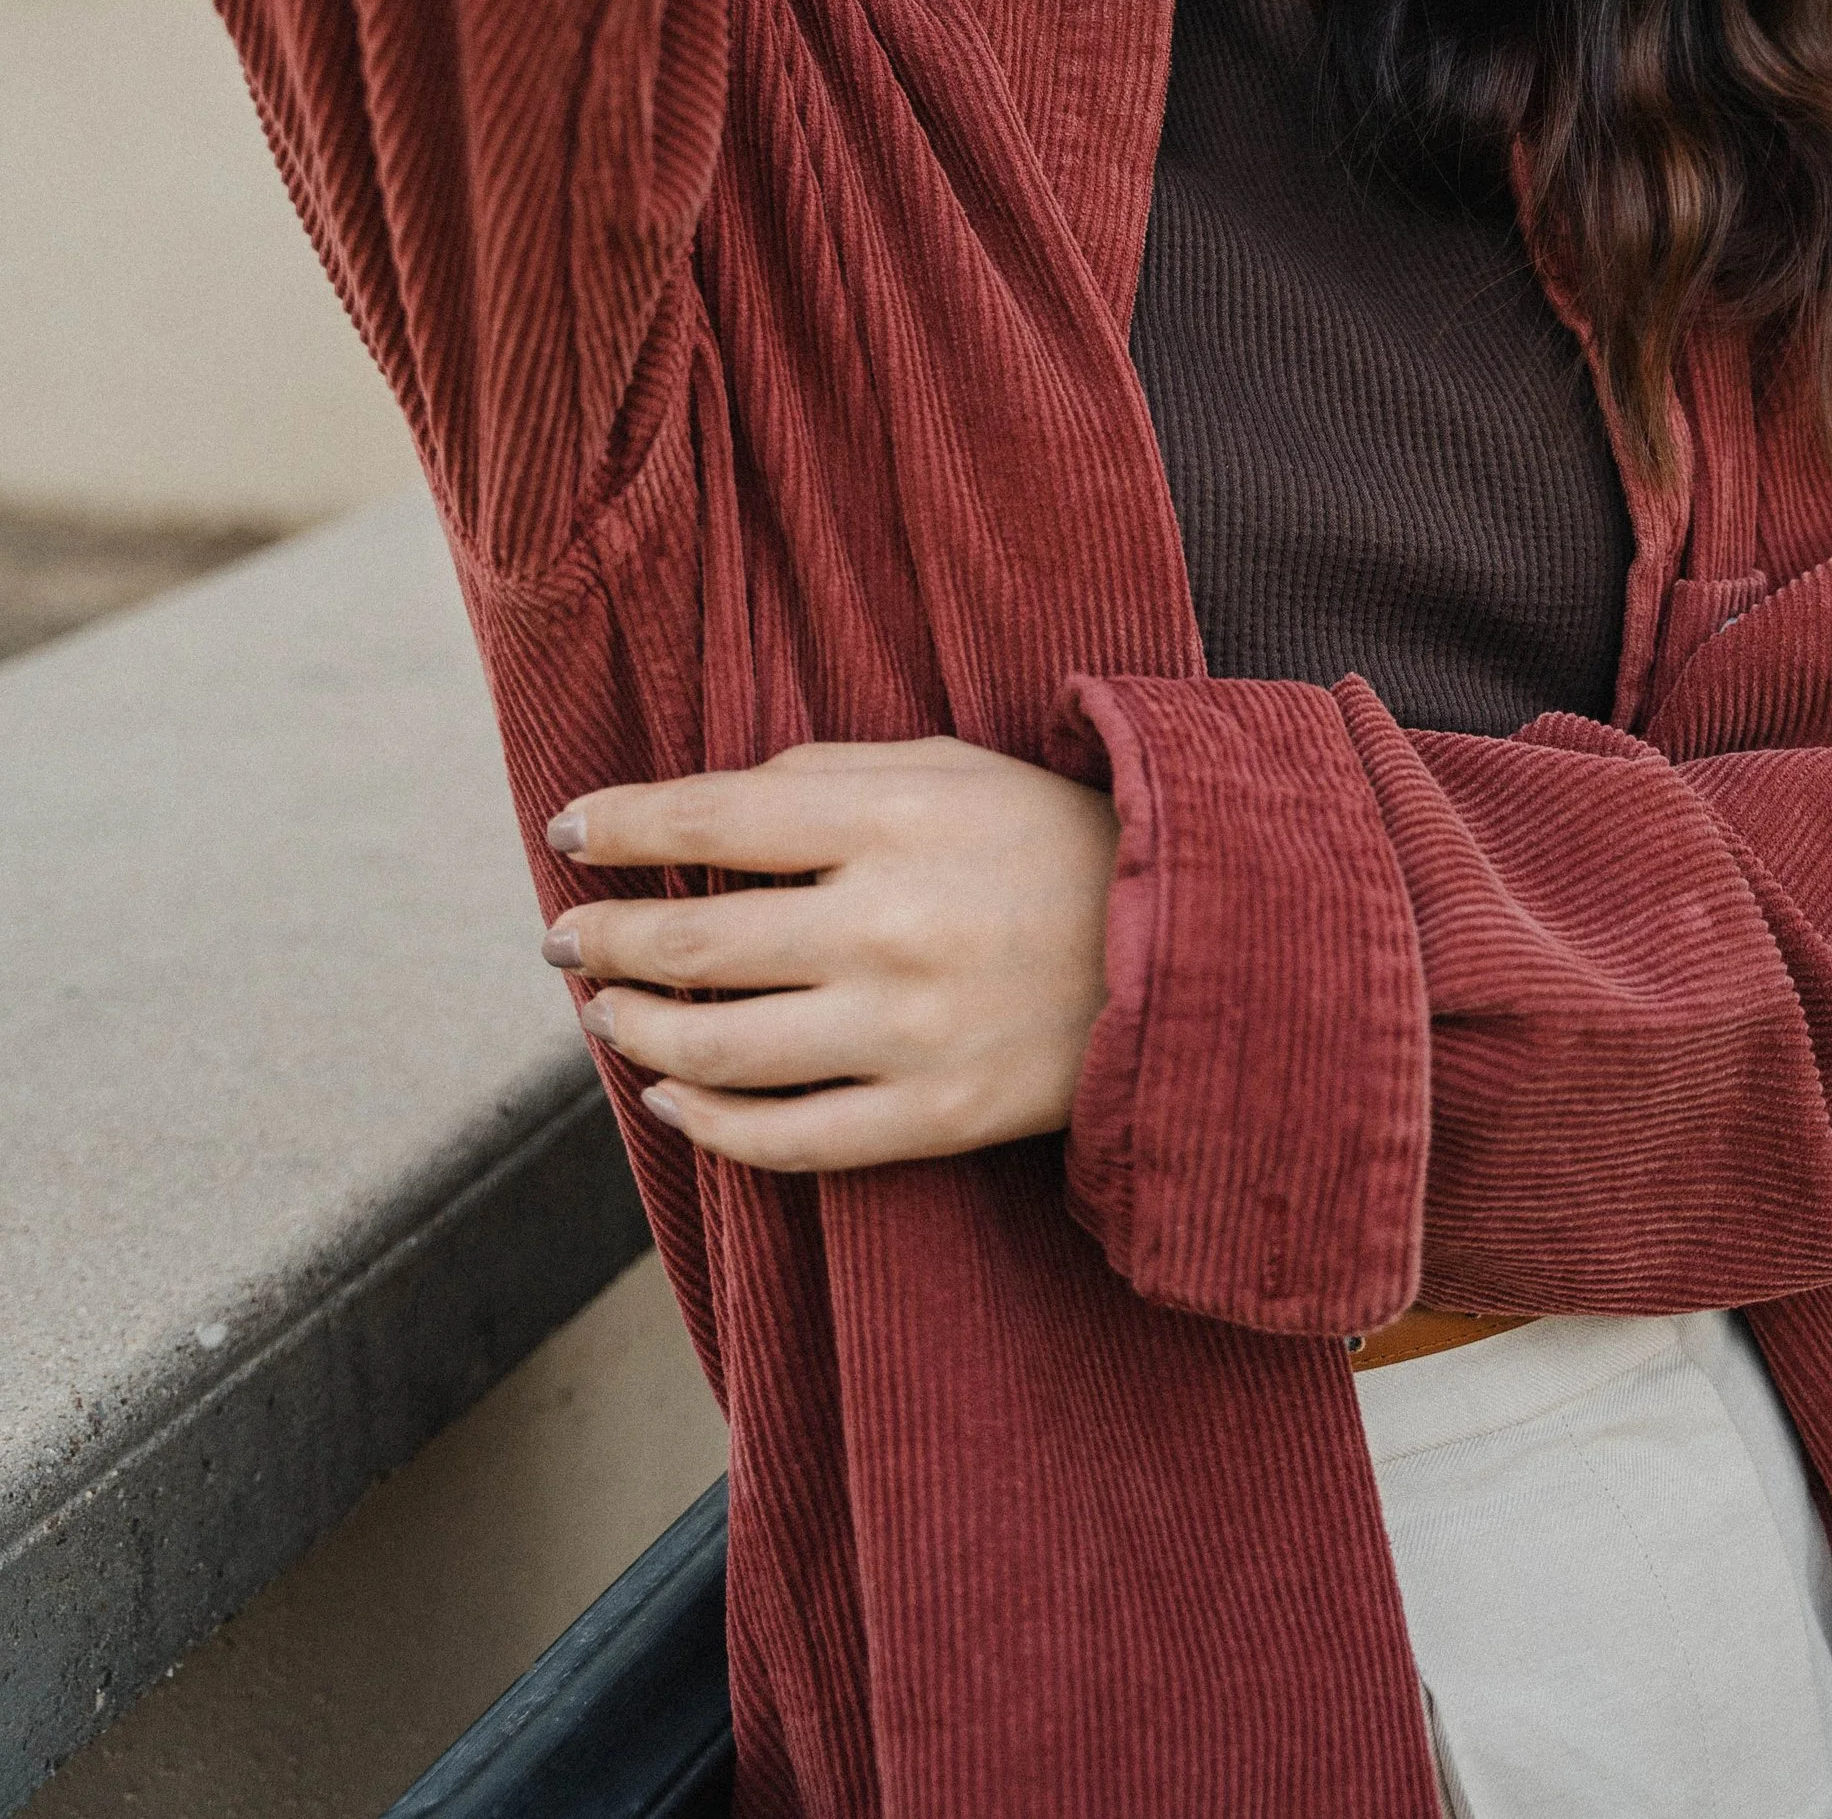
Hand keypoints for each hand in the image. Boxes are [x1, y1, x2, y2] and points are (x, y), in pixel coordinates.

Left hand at [539, 737, 1117, 1172]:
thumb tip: (707, 812)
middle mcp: (888, 925)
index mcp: (892, 818)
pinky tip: (671, 1100)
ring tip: (603, 1010)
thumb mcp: (950, 767)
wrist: (1192, 948)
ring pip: (719, 1051)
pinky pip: (787, 1141)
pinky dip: (707, 1127)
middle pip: (694, 942)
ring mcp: (907, 1034)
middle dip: (602, 937)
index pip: (712, 817)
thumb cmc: (1053, 839)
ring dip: (637, 1031)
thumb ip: (825, 774)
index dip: (621, 825)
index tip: (568, 831)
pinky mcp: (934, 1121)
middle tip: (561, 933)